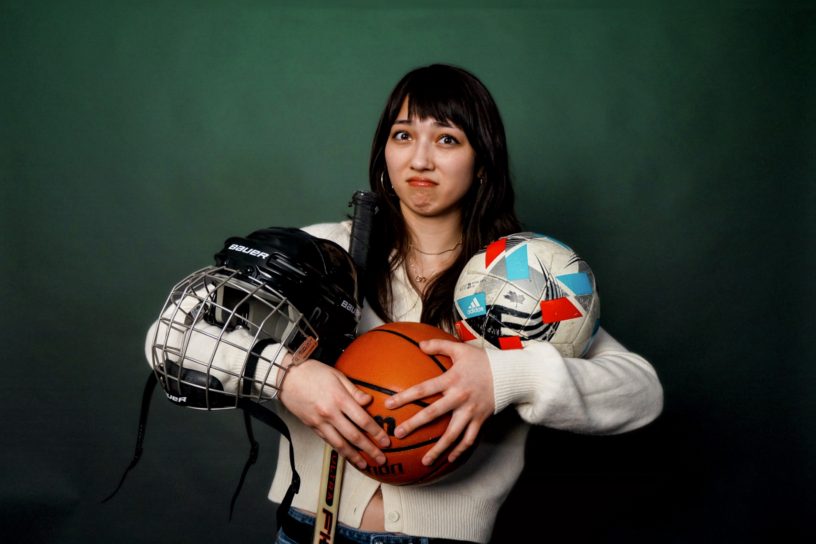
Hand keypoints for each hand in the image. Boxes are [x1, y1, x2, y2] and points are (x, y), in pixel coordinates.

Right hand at [278, 358, 390, 469]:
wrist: (286, 377)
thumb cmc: (313, 372)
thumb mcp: (337, 375)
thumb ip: (354, 390)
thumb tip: (368, 401)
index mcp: (340, 399)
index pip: (363, 420)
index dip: (376, 433)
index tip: (386, 441)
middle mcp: (330, 413)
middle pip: (354, 436)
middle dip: (370, 449)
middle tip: (381, 459)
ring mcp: (320, 422)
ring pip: (340, 444)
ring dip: (354, 456)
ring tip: (365, 465)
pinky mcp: (312, 426)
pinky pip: (328, 441)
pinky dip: (339, 450)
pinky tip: (347, 455)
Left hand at [384, 339, 493, 465]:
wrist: (510, 374)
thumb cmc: (483, 361)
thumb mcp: (460, 349)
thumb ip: (438, 345)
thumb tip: (419, 345)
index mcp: (452, 380)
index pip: (424, 388)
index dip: (405, 396)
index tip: (389, 404)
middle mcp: (460, 397)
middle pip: (433, 413)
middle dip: (414, 424)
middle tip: (398, 434)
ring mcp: (471, 411)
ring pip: (452, 434)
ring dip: (438, 448)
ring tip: (424, 461)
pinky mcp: (480, 420)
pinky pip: (469, 439)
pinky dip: (459, 451)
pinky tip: (449, 460)